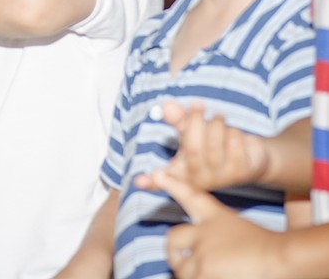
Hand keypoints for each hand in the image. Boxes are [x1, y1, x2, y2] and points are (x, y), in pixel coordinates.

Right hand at [134, 102, 268, 191]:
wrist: (252, 158)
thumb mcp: (192, 132)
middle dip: (196, 121)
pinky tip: (233, 133)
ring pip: (214, 142)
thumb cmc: (215, 144)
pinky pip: (233, 142)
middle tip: (198, 105)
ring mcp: (220, 178)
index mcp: (180, 172)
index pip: (161, 181)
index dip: (150, 181)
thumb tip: (167, 106)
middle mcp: (197, 179)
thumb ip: (178, 120)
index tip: (139, 181)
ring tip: (218, 118)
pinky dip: (233, 131)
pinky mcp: (240, 172)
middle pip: (193, 148)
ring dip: (217, 122)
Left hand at [148, 171, 283, 278]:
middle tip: (185, 265)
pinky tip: (218, 277)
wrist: (283, 259)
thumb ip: (216, 235)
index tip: (157, 173)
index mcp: (215, 217)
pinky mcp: (202, 272)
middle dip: (175, 255)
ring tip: (213, 274)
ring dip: (193, 275)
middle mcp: (202, 232)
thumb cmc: (269, 248)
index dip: (171, 184)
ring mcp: (200, 252)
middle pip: (173, 241)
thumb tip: (196, 247)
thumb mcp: (240, 231)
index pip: (189, 196)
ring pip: (181, 268)